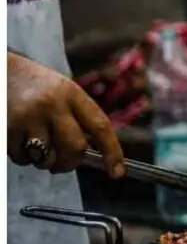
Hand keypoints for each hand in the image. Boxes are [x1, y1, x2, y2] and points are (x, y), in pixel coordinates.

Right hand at [7, 52, 124, 176]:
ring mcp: (27, 117)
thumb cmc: (37, 86)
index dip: (112, 152)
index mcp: (71, 93)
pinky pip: (22, 158)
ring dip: (44, 161)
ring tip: (37, 143)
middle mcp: (51, 104)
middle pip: (75, 148)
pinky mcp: (6, 129)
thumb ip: (79, 118)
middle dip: (71, 163)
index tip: (118, 172)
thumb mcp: (64, 92)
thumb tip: (96, 157)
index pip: (100, 126)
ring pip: (46, 159)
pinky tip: (21, 139)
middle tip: (63, 162)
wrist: (1, 71)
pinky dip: (24, 157)